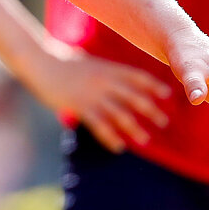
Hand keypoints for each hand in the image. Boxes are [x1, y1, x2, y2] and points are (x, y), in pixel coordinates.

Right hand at [25, 45, 172, 153]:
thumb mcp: (88, 63)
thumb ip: (103, 72)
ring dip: (134, 128)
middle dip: (150, 110)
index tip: (168, 95)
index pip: (137, 76)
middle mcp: (104, 80)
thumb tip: (115, 80)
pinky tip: (118, 147)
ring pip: (119, 113)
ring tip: (145, 140)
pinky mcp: (79, 105)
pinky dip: (110, 137)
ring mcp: (92, 93)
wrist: (40, 62)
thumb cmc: (62, 62)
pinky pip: (99, 125)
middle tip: (164, 122)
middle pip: (134, 96)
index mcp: (107, 67)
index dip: (153, 85)